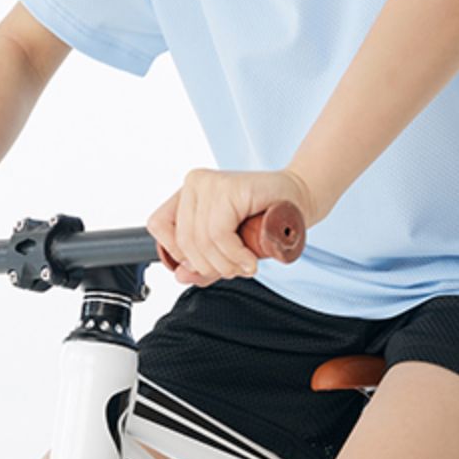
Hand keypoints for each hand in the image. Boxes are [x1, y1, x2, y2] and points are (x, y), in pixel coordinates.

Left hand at [145, 168, 316, 286]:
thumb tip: (180, 275)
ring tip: (245, 267)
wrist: (299, 200)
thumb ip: (202, 263)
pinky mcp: (229, 187)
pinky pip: (219, 234)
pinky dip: (235, 255)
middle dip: (209, 266)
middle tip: (234, 271)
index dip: (178, 253)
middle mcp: (194, 183)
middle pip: (184, 240)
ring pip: (202, 240)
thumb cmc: (264, 221)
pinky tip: (250, 261)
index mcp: (186, 193)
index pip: (159, 225)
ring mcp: (210, 183)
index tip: (205, 264)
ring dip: (225, 264)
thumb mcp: (226, 247)